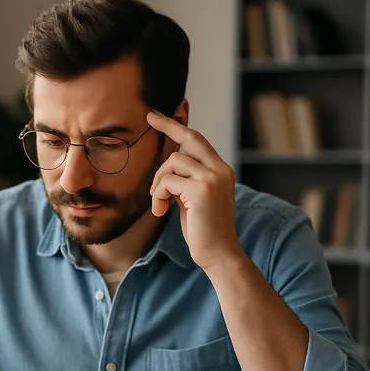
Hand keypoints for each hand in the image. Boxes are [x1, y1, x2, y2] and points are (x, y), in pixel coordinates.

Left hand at [147, 110, 241, 269]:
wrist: (219, 254)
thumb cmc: (203, 230)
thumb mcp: (194, 198)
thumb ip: (186, 179)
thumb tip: (168, 164)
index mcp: (221, 170)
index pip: (198, 140)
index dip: (178, 127)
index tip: (159, 116)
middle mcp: (220, 169)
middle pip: (189, 138)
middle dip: (168, 125)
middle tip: (149, 117)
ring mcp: (212, 178)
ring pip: (172, 162)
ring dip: (158, 183)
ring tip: (159, 203)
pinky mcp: (201, 189)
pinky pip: (167, 181)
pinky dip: (158, 196)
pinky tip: (161, 211)